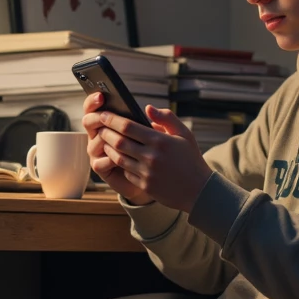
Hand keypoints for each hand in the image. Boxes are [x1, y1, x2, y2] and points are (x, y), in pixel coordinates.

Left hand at [82, 94, 212, 211]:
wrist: (199, 190)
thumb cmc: (191, 159)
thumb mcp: (184, 134)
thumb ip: (166, 118)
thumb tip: (147, 108)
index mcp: (160, 140)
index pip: (128, 126)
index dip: (112, 119)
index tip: (104, 114)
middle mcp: (151, 156)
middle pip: (118, 141)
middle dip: (105, 132)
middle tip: (99, 127)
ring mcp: (147, 172)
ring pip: (118, 158)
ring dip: (108, 148)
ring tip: (105, 141)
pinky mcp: (144, 185)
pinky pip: (126, 172)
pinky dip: (120, 163)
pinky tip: (116, 157)